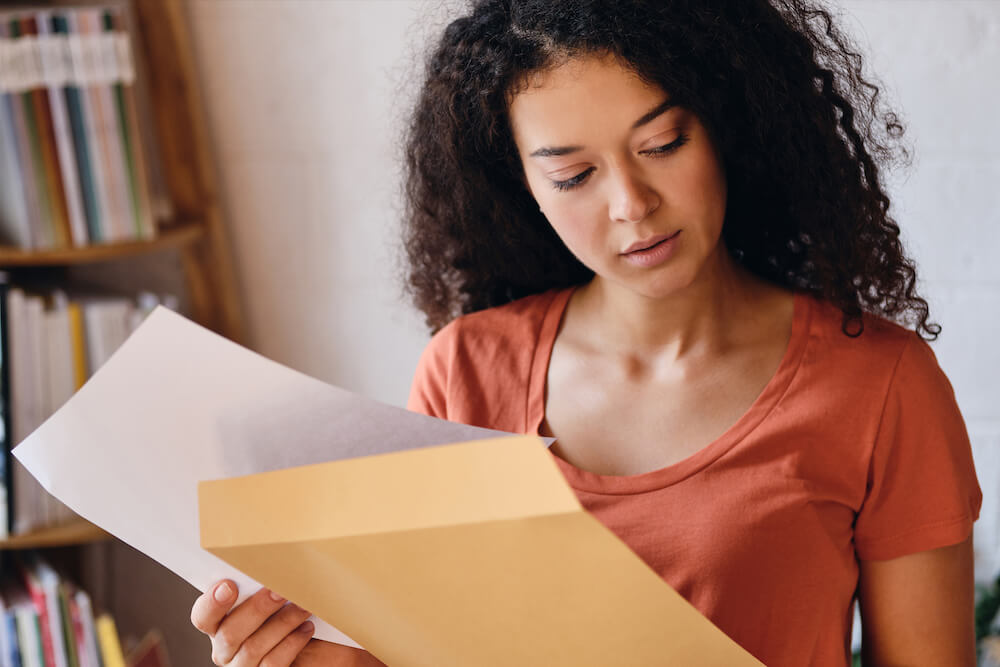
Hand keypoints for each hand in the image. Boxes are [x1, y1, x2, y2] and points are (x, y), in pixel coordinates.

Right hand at [191, 579, 312, 665]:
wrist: (316, 645)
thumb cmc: (287, 612)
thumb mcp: (272, 598)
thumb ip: (262, 587)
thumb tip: (271, 566)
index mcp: (218, 625)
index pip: (202, 617)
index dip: (212, 603)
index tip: (230, 585)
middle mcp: (225, 650)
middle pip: (230, 633)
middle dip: (258, 609)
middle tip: (281, 591)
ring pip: (253, 648)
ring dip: (282, 623)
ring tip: (304, 607)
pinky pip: (273, 663)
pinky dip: (292, 643)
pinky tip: (306, 628)